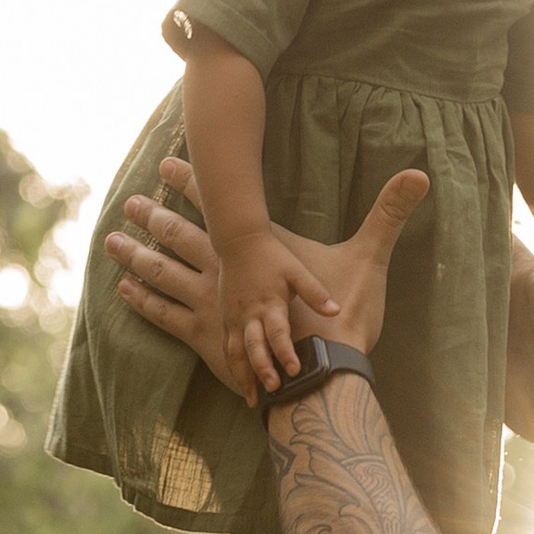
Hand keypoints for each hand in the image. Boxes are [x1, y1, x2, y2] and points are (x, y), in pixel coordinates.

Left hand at [109, 157, 429, 389]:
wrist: (327, 373)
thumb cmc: (349, 320)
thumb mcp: (371, 260)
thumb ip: (390, 214)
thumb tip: (422, 172)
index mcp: (261, 248)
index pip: (219, 204)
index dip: (191, 181)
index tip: (166, 161)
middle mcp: (231, 272)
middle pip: (183, 235)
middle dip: (156, 215)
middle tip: (129, 200)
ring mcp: (217, 305)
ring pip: (167, 272)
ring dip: (139, 256)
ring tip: (111, 241)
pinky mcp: (210, 338)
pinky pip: (168, 316)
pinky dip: (146, 304)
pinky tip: (125, 294)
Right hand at [216, 221, 338, 402]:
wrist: (238, 241)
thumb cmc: (271, 256)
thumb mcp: (296, 270)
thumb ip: (315, 292)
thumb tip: (336, 310)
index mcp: (268, 304)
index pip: (277, 333)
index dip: (285, 352)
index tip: (295, 371)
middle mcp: (249, 315)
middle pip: (253, 348)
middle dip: (262, 371)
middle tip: (274, 391)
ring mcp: (234, 319)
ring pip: (235, 354)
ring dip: (243, 377)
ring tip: (252, 400)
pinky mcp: (225, 319)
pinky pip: (227, 348)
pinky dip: (233, 367)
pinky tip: (240, 382)